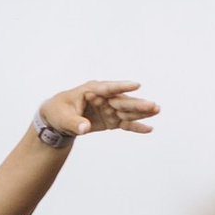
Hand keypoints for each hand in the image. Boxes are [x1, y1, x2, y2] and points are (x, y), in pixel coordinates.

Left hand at [38, 80, 157, 138]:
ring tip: (157, 110)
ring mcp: (108, 108)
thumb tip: (84, 128)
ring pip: (127, 111)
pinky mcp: (111, 120)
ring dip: (142, 112)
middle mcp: (103, 98)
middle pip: (122, 101)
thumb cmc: (59, 112)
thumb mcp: (63, 117)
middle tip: (153, 105)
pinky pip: (125, 123)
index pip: (108, 88)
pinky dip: (136, 127)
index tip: (136, 85)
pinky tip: (149, 129)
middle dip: (138, 104)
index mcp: (91, 90)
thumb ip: (74, 123)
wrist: (58, 120)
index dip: (122, 87)